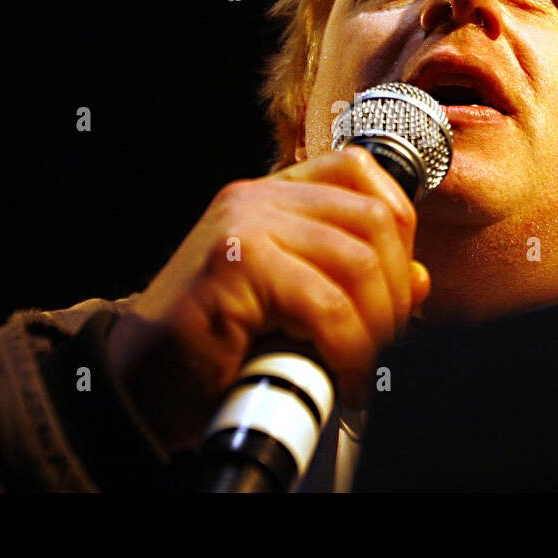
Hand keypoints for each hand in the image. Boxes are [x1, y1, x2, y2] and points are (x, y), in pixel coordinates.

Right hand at [107, 147, 429, 454]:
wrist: (137, 383)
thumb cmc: (214, 348)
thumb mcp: (294, 306)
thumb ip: (350, 283)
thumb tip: (419, 280)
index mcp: (272, 198)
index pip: (363, 174)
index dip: (399, 229)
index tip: (393, 289)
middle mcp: (257, 199)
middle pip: (374, 219)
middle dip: (395, 292)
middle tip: (381, 343)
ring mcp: (244, 224)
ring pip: (359, 263)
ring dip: (375, 327)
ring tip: (358, 366)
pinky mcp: (234, 264)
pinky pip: (327, 306)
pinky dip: (348, 350)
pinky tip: (340, 377)